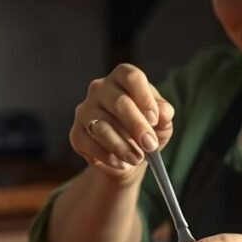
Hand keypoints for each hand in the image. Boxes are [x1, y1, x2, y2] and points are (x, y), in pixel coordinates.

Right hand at [71, 64, 174, 181]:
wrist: (128, 157)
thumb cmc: (145, 131)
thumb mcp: (162, 123)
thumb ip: (165, 114)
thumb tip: (164, 113)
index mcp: (122, 78)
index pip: (132, 78)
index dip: (144, 98)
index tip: (155, 119)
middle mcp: (100, 89)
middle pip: (119, 102)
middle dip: (137, 126)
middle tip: (150, 145)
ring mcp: (85, 110)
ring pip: (102, 127)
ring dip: (123, 146)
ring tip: (137, 159)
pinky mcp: (76, 133)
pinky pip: (90, 144)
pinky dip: (108, 157)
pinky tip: (121, 163)